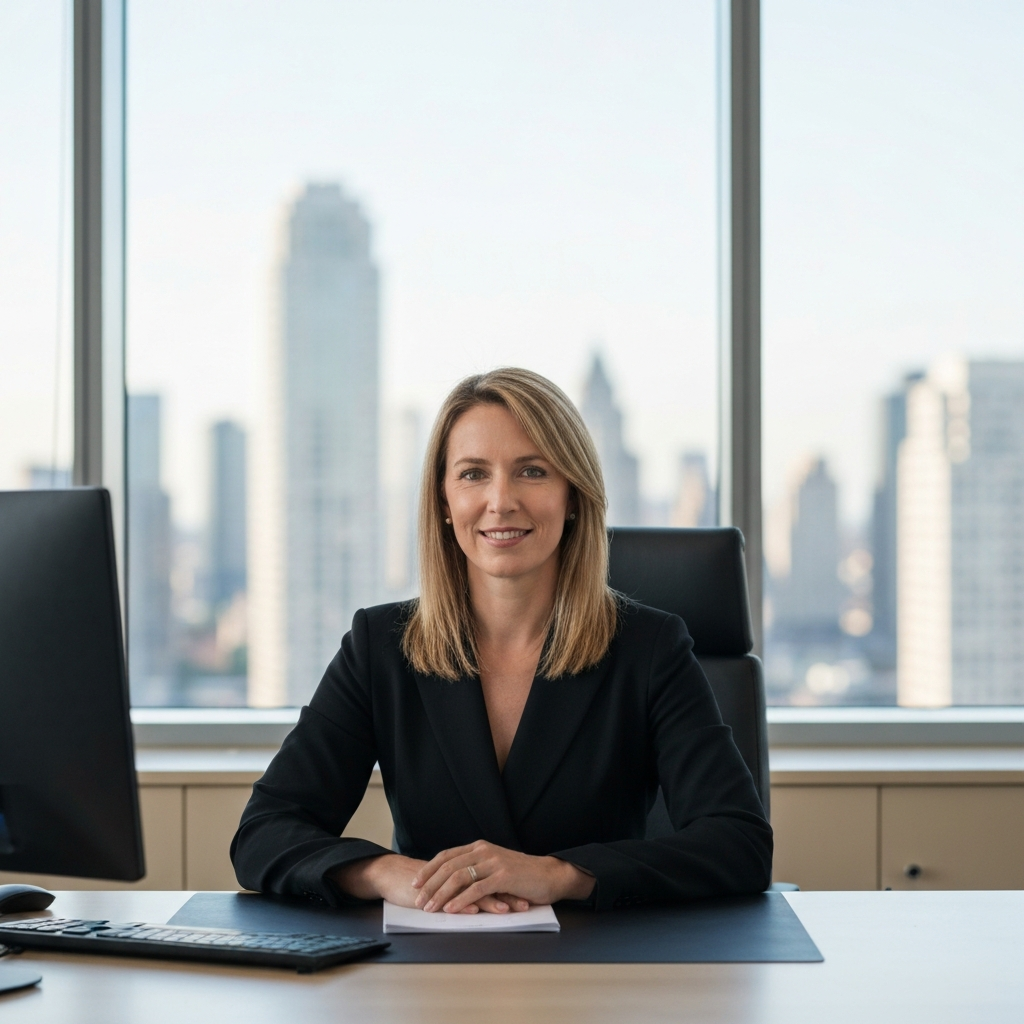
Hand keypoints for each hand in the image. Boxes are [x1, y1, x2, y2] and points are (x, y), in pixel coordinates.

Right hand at [332, 854, 515, 913]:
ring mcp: (446, 880)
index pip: (492, 879)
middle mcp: (458, 871)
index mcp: (464, 869)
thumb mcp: (448, 884)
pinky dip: (464, 903)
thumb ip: (465, 888)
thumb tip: (487, 900)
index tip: (526, 898)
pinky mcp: (433, 888)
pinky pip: (451, 896)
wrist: (394, 875)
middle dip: (506, 894)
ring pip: (472, 889)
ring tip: (506, 910)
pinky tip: (474, 910)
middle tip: (523, 904)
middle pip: (487, 883)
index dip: (509, 888)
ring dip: (490, 901)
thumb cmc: (422, 883)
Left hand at [411, 840, 595, 914]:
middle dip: (430, 884)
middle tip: (418, 901)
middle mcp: (484, 851)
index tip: (415, 883)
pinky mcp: (504, 876)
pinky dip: (461, 899)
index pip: (447, 856)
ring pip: (459, 877)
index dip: (429, 869)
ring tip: (430, 908)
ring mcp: (494, 862)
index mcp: (480, 847)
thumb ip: (477, 869)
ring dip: (441, 894)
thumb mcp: (495, 867)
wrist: (549, 875)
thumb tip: (452, 882)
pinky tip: (451, 909)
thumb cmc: (522, 876)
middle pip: (449, 866)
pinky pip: (477, 888)